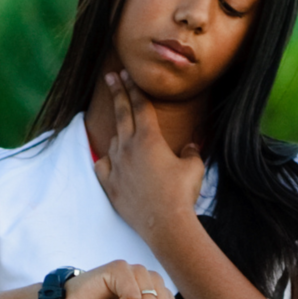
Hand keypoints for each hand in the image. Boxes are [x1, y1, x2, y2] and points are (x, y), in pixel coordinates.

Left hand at [94, 70, 204, 243]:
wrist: (165, 223)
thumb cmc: (182, 193)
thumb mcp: (194, 167)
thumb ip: (190, 152)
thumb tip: (189, 146)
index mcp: (149, 139)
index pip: (140, 106)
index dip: (134, 88)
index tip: (127, 74)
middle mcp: (129, 148)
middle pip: (121, 114)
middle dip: (117, 92)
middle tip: (110, 76)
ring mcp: (117, 166)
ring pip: (113, 141)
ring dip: (117, 132)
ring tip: (121, 126)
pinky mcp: (111, 185)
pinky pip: (103, 166)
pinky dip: (106, 160)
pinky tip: (109, 160)